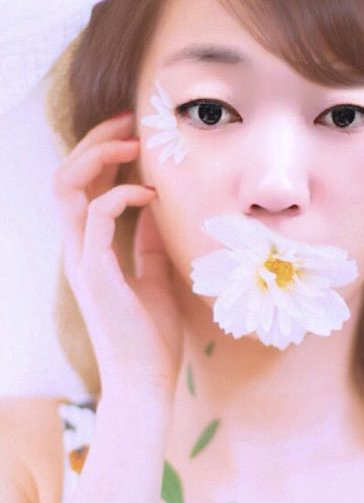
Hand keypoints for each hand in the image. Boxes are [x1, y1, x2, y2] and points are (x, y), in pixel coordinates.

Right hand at [53, 111, 183, 400]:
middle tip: (128, 121)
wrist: (146, 380)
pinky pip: (96, 219)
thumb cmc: (150, 332)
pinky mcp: (95, 275)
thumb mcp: (154, 275)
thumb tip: (157, 209)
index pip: (82, 187)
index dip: (100, 154)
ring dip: (98, 158)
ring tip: (132, 143)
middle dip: (94, 142)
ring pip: (67, 191)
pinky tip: (148, 193)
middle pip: (66, 178)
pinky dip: (119, 196)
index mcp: (91, 248)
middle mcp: (78, 249)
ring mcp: (82, 261)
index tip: (133, 132)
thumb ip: (148, 243)